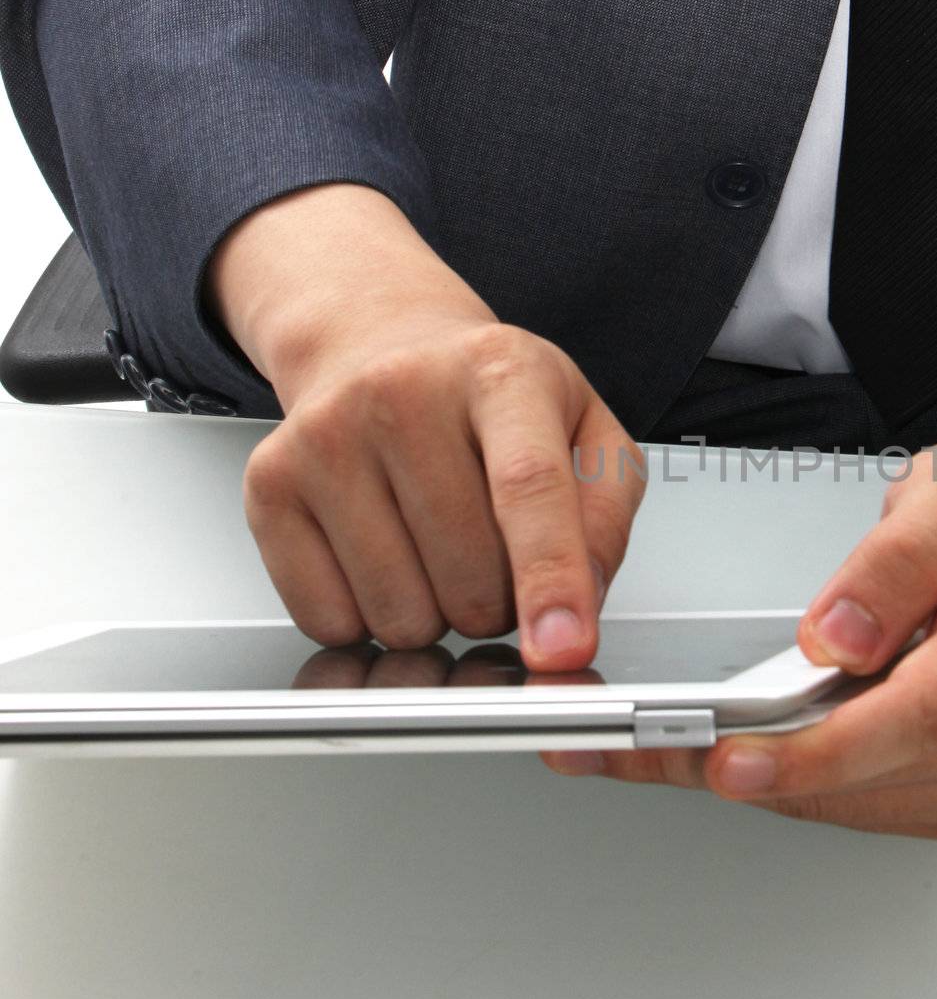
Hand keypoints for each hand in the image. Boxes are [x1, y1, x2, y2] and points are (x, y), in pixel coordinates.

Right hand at [211, 183, 644, 664]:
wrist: (382, 349)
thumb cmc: (492, 404)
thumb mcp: (583, 432)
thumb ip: (605, 515)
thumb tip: (580, 603)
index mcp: (501, 370)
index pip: (530, 486)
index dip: (551, 578)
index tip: (564, 649)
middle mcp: (403, 391)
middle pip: (469, 573)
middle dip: (499, 601)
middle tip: (494, 552)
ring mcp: (326, 435)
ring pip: (400, 612)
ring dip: (435, 614)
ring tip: (438, 549)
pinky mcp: (270, 483)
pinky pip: (329, 619)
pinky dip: (368, 619)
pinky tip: (384, 557)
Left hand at [544, 387, 936, 837]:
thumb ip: (900, 561)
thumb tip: (832, 633)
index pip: (904, 722)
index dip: (807, 754)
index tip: (722, 761)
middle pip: (858, 778)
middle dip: (728, 770)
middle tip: (617, 751)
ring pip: (855, 804)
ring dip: (752, 784)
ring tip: (647, 753)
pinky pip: (876, 806)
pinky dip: (803, 786)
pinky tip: (742, 755)